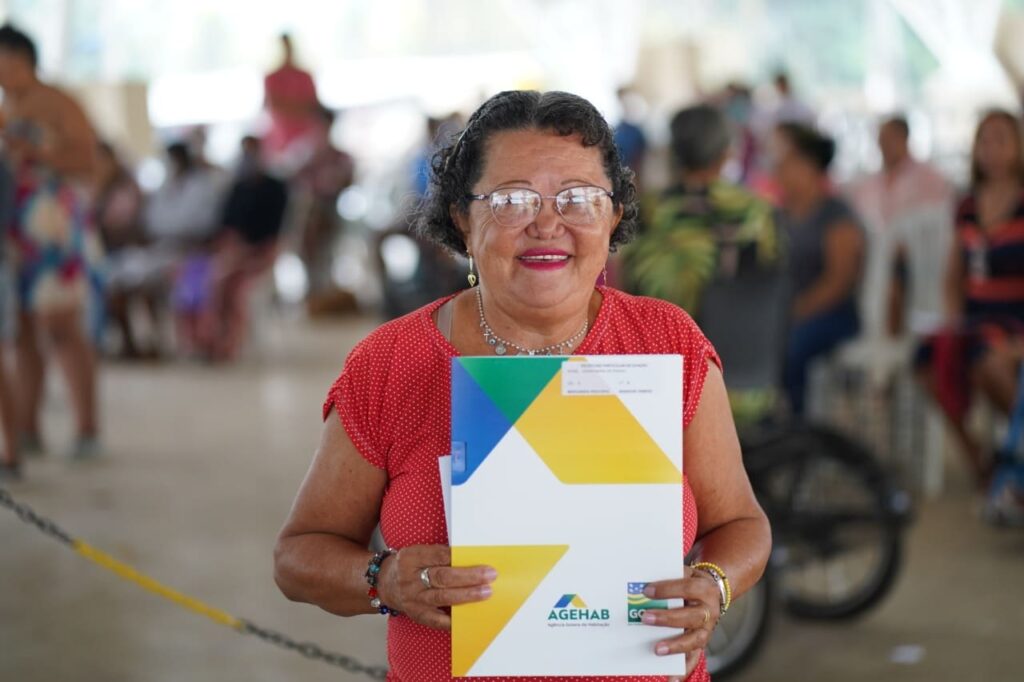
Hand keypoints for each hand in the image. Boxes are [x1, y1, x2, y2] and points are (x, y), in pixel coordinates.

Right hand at [376, 544, 495, 630]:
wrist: (385, 583)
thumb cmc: (410, 566)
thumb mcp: (418, 553)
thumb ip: (439, 555)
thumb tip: (470, 559)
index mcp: (410, 558)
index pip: (437, 555)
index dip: (458, 556)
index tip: (478, 557)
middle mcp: (409, 579)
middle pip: (442, 577)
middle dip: (468, 576)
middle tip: (489, 576)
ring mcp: (412, 599)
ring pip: (442, 597)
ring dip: (466, 596)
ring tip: (485, 593)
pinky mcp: (416, 615)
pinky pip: (437, 620)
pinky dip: (453, 619)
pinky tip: (469, 617)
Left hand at [641, 566, 721, 666]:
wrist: (713, 591)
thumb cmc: (690, 582)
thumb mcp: (685, 573)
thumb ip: (668, 576)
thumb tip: (641, 584)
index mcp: (705, 589)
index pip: (687, 588)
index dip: (667, 589)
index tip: (646, 590)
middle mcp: (709, 611)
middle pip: (690, 616)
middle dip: (667, 618)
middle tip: (645, 617)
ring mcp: (707, 629)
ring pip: (694, 639)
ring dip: (675, 645)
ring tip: (656, 649)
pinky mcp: (702, 643)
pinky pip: (694, 658)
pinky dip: (684, 669)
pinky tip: (671, 679)